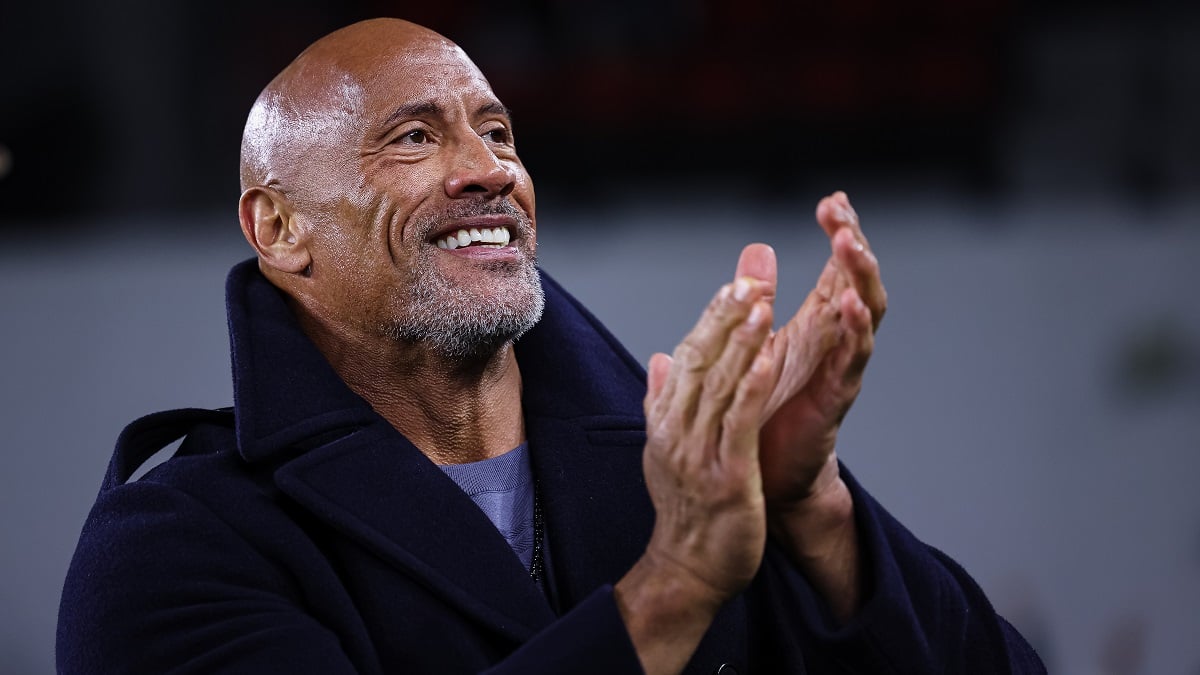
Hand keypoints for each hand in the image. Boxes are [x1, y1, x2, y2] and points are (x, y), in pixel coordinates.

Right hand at [616, 277, 776, 674]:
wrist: (688, 570)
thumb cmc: (688, 511)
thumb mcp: (668, 449)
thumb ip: (664, 402)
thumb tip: (661, 360)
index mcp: (668, 420)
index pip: (689, 357)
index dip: (713, 319)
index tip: (735, 284)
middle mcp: (678, 429)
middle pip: (701, 361)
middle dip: (727, 317)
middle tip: (751, 277)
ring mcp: (699, 452)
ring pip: (720, 385)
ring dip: (741, 341)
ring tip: (762, 302)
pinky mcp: (726, 475)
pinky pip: (738, 423)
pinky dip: (749, 388)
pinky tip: (766, 358)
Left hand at [738, 191, 885, 507]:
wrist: (765, 475)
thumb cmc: (763, 408)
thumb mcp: (757, 342)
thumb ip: (759, 298)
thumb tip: (755, 249)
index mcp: (817, 325)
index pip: (837, 269)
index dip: (842, 233)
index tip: (833, 199)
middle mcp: (836, 341)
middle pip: (858, 281)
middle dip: (853, 244)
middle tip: (839, 213)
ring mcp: (841, 368)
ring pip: (865, 314)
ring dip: (859, 278)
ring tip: (849, 246)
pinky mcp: (836, 397)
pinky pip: (852, 359)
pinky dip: (853, 330)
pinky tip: (847, 304)